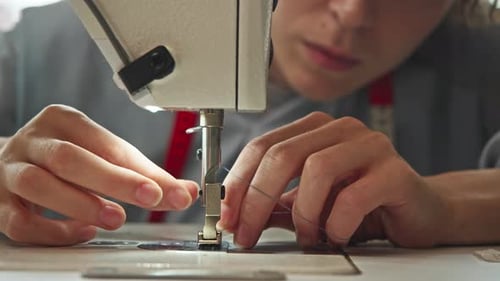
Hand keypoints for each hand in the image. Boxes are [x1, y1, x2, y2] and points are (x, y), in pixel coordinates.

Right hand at [0, 105, 197, 244]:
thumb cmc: (64, 157)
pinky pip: (21, 221)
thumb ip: (140, 173)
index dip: (142, 169)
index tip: (173, 190)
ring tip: (115, 219)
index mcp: (65, 121)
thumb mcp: (100, 154)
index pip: (108, 144)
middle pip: (72, 159)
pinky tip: (81, 232)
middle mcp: (36, 141)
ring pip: (39, 185)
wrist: (7, 162)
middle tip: (151, 198)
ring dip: (82, 205)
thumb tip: (184, 191)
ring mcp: (12, 170)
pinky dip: (53, 231)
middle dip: (116, 181)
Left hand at [219, 112, 451, 247]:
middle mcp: (341, 130)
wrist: (418, 211)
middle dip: (257, 199)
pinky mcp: (395, 172)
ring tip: (307, 236)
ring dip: (303, 213)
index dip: (239, 181)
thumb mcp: (309, 205)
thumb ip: (276, 205)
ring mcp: (370, 146)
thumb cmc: (363, 205)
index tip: (227, 214)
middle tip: (247, 233)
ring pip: (318, 169)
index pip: (263, 146)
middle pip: (283, 154)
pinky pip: (354, 196)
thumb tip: (237, 215)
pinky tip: (336, 234)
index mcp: (315, 130)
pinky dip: (336, 222)